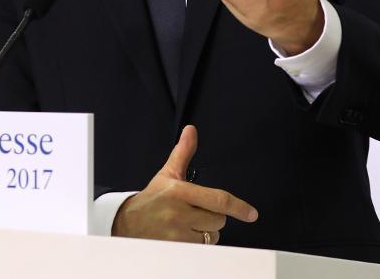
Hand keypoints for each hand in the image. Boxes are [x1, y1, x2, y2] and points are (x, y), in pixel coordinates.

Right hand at [111, 125, 257, 243]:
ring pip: (212, 236)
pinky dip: (198, 243)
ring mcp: (177, 233)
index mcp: (180, 191)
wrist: (126, 224)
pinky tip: (184, 235)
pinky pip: (202, 248)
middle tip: (196, 212)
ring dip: (205, 232)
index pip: (218, 200)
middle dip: (212, 217)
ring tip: (187, 224)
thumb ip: (183, 153)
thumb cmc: (152, 199)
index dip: (238, 207)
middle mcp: (179, 213)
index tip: (252, 214)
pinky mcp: (176, 249)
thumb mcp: (167, 174)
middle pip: (218, 220)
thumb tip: (191, 130)